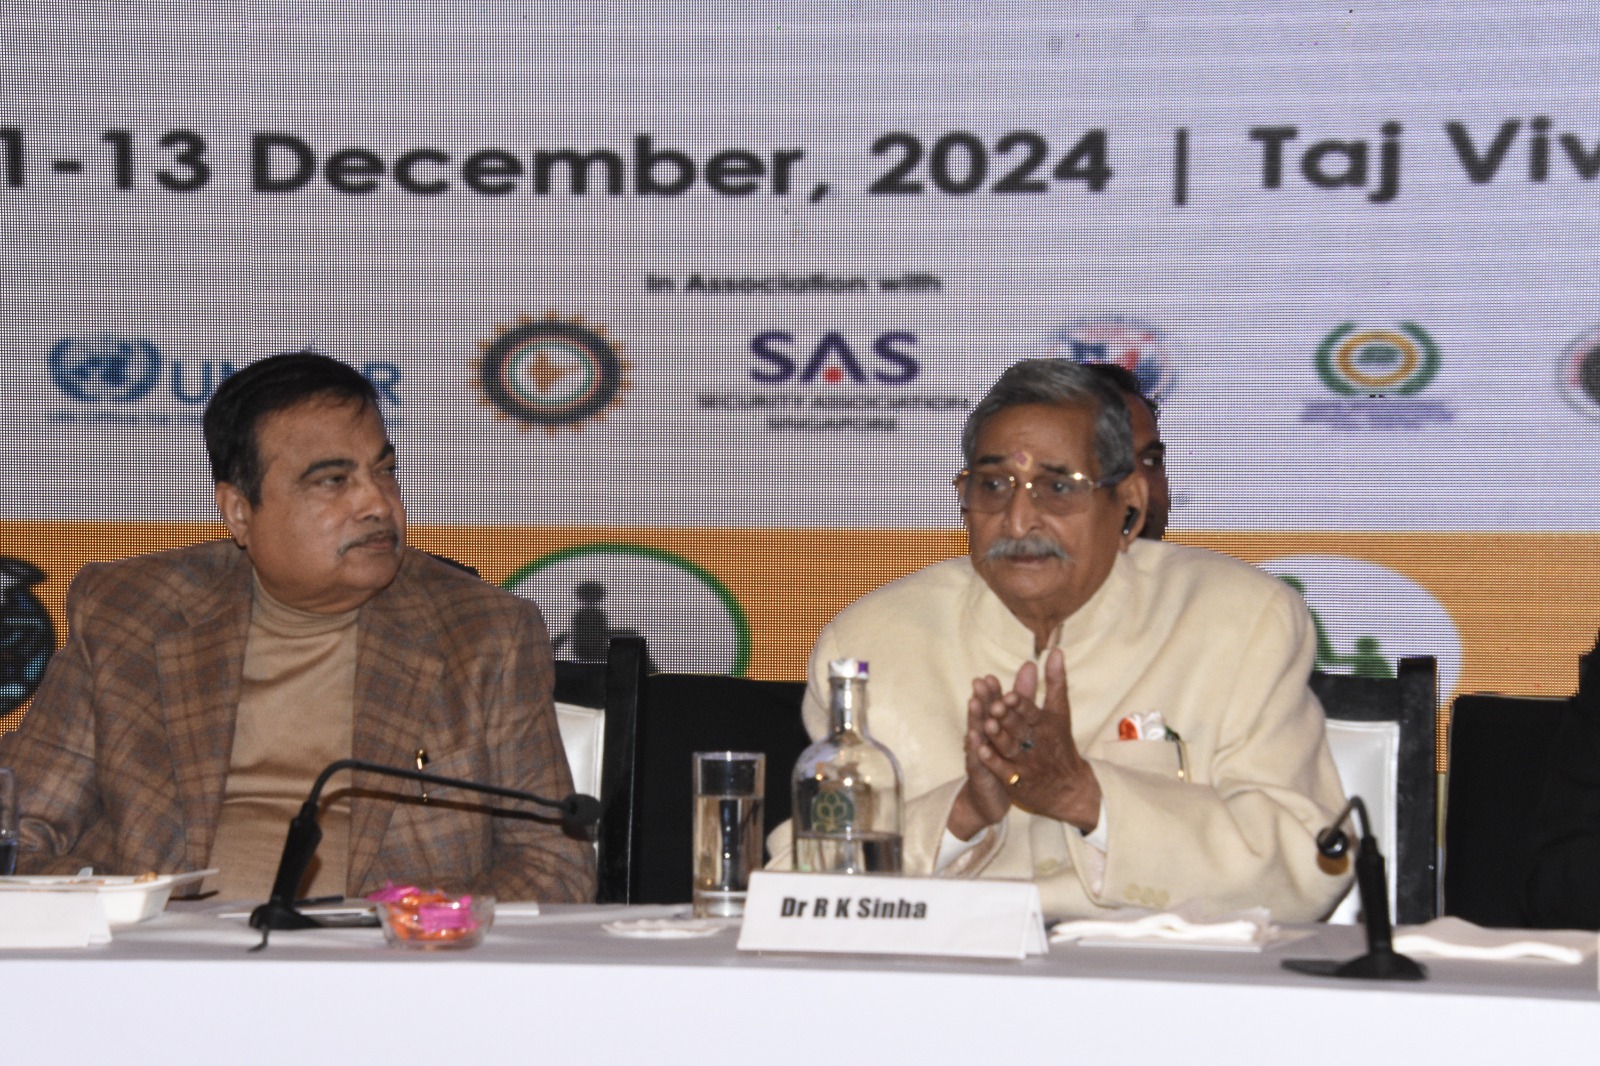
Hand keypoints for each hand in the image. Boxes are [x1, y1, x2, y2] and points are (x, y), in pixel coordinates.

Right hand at [947, 673, 1014, 839]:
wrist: (990, 797)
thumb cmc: (1003, 758)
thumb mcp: (1014, 725)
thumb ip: (1022, 696)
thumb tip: (1031, 665)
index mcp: (993, 724)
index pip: (992, 703)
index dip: (992, 691)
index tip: (990, 676)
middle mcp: (983, 736)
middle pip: (982, 713)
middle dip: (981, 698)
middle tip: (979, 683)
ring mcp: (979, 754)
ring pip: (977, 733)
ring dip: (975, 719)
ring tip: (974, 703)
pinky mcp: (980, 772)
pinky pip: (979, 760)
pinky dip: (977, 749)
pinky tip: (976, 740)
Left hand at [974, 648, 1101, 832]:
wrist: (1069, 787)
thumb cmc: (1060, 742)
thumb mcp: (1060, 711)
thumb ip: (1055, 681)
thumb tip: (1055, 650)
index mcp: (1045, 724)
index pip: (1032, 712)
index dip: (1021, 705)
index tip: (1010, 695)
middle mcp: (1037, 743)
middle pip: (1019, 728)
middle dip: (1007, 718)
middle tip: (994, 707)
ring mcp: (1027, 763)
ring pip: (1010, 748)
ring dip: (998, 736)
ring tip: (986, 724)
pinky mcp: (1018, 780)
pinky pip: (1004, 770)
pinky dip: (992, 760)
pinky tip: (980, 750)